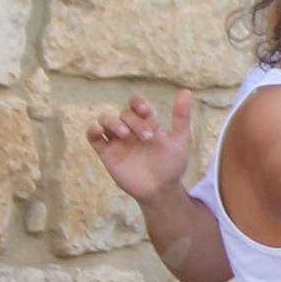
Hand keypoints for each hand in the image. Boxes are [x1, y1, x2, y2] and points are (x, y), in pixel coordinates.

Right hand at [82, 90, 199, 202]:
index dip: (138, 103)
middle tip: (147, 137)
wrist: (161, 190)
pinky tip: (99, 131)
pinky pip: (94, 137)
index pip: (137, 104)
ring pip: (105, 120)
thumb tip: (187, 91)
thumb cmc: (172, 165)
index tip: (147, 112)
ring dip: (113, 122)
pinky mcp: (106, 153)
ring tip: (125, 134)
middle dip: (134, 121)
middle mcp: (130, 129)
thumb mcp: (180, 140)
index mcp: (147, 123)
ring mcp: (117, 140)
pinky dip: (93, 131)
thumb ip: (181, 117)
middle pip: (124, 113)